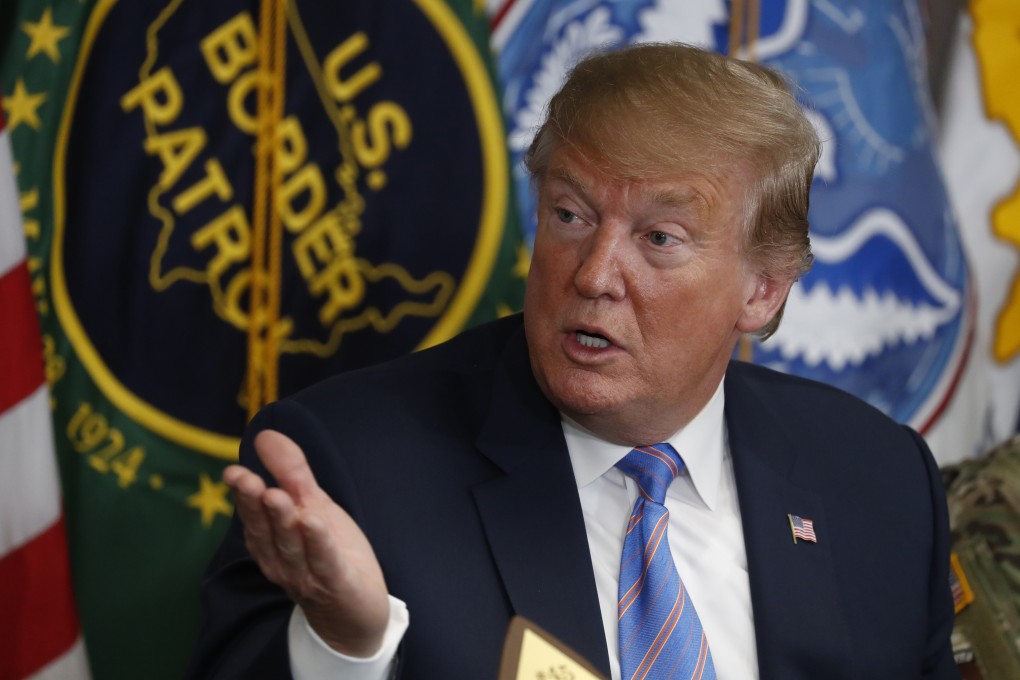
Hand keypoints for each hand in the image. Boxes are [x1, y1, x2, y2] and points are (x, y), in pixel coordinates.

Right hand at [223, 430, 389, 656]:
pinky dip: (318, 544)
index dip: (244, 494)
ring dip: (283, 521)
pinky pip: (324, 563)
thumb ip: (291, 473)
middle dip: (255, 505)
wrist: (355, 610)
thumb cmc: (328, 553)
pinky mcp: (334, 585)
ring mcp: (306, 575)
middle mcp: (282, 560)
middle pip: (267, 530)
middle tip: (247, 480)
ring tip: (275, 496)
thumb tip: (264, 434)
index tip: (233, 472)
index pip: (254, 514)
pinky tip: (312, 522)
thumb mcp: (313, 505)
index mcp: (272, 540)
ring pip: (291, 546)